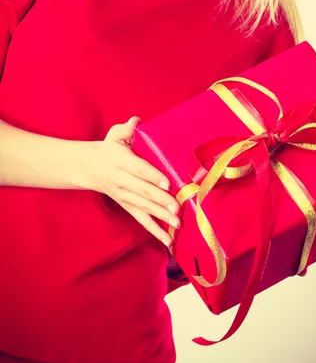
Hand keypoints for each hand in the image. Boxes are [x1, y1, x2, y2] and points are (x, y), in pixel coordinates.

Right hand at [86, 116, 180, 246]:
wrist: (90, 168)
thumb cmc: (109, 149)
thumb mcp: (114, 135)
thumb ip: (126, 129)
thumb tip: (136, 121)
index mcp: (122, 162)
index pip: (140, 170)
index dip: (154, 177)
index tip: (168, 184)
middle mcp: (123, 181)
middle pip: (144, 192)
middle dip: (161, 201)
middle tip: (178, 208)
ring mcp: (125, 196)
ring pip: (144, 209)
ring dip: (161, 218)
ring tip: (177, 225)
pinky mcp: (127, 206)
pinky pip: (141, 219)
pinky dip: (155, 230)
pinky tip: (168, 241)